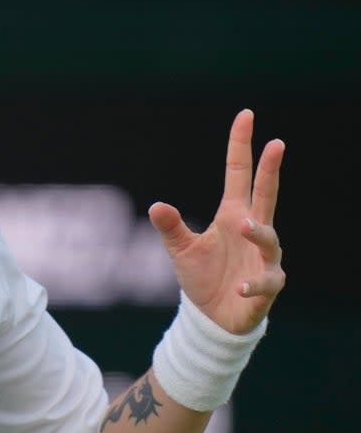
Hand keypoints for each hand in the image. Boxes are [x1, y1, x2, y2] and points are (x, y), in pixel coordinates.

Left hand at [148, 109, 285, 333]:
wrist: (213, 316)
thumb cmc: (201, 277)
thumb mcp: (181, 249)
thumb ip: (171, 228)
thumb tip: (156, 205)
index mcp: (232, 215)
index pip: (239, 174)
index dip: (242, 146)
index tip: (246, 116)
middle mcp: (252, 231)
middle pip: (266, 194)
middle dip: (271, 169)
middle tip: (277, 143)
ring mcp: (263, 258)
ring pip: (269, 238)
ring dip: (258, 231)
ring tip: (242, 225)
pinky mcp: (266, 286)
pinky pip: (266, 281)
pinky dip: (255, 283)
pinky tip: (241, 285)